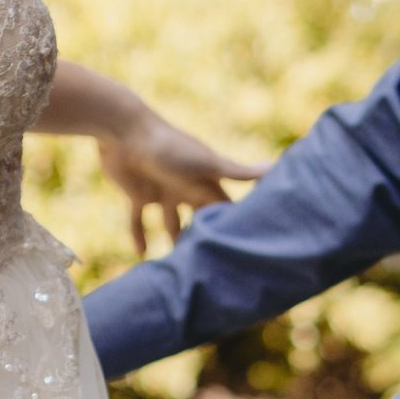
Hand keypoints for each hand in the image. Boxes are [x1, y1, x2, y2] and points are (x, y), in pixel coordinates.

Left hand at [98, 109, 264, 248]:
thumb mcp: (207, 164)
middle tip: (210, 264)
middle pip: (199, 217)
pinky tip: (141, 254)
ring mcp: (161, 191)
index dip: (231, 225)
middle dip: (204, 237)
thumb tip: (273, 168)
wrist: (126, 132)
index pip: (223, 206)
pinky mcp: (137, 194)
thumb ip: (237, 172)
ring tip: (180, 266)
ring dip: (174, 240)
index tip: (241, 249)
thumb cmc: (170, 146)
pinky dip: (138, 235)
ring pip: (170, 222)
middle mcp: (185, 187)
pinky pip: (138, 219)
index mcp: (204, 182)